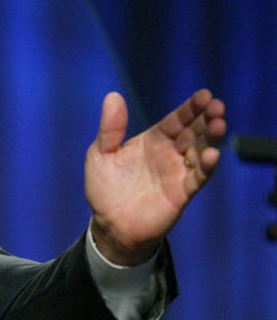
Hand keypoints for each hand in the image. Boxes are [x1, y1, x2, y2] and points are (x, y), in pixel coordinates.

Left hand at [85, 89, 225, 264]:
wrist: (109, 224)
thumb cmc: (104, 188)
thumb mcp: (100, 154)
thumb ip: (110, 128)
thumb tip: (112, 96)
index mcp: (152, 140)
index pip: (176, 120)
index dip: (190, 108)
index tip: (204, 95)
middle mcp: (169, 153)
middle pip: (193, 132)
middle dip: (206, 118)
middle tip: (217, 106)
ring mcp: (177, 172)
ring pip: (200, 151)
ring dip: (211, 138)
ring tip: (218, 124)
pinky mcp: (181, 193)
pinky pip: (197, 177)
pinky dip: (205, 166)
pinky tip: (211, 154)